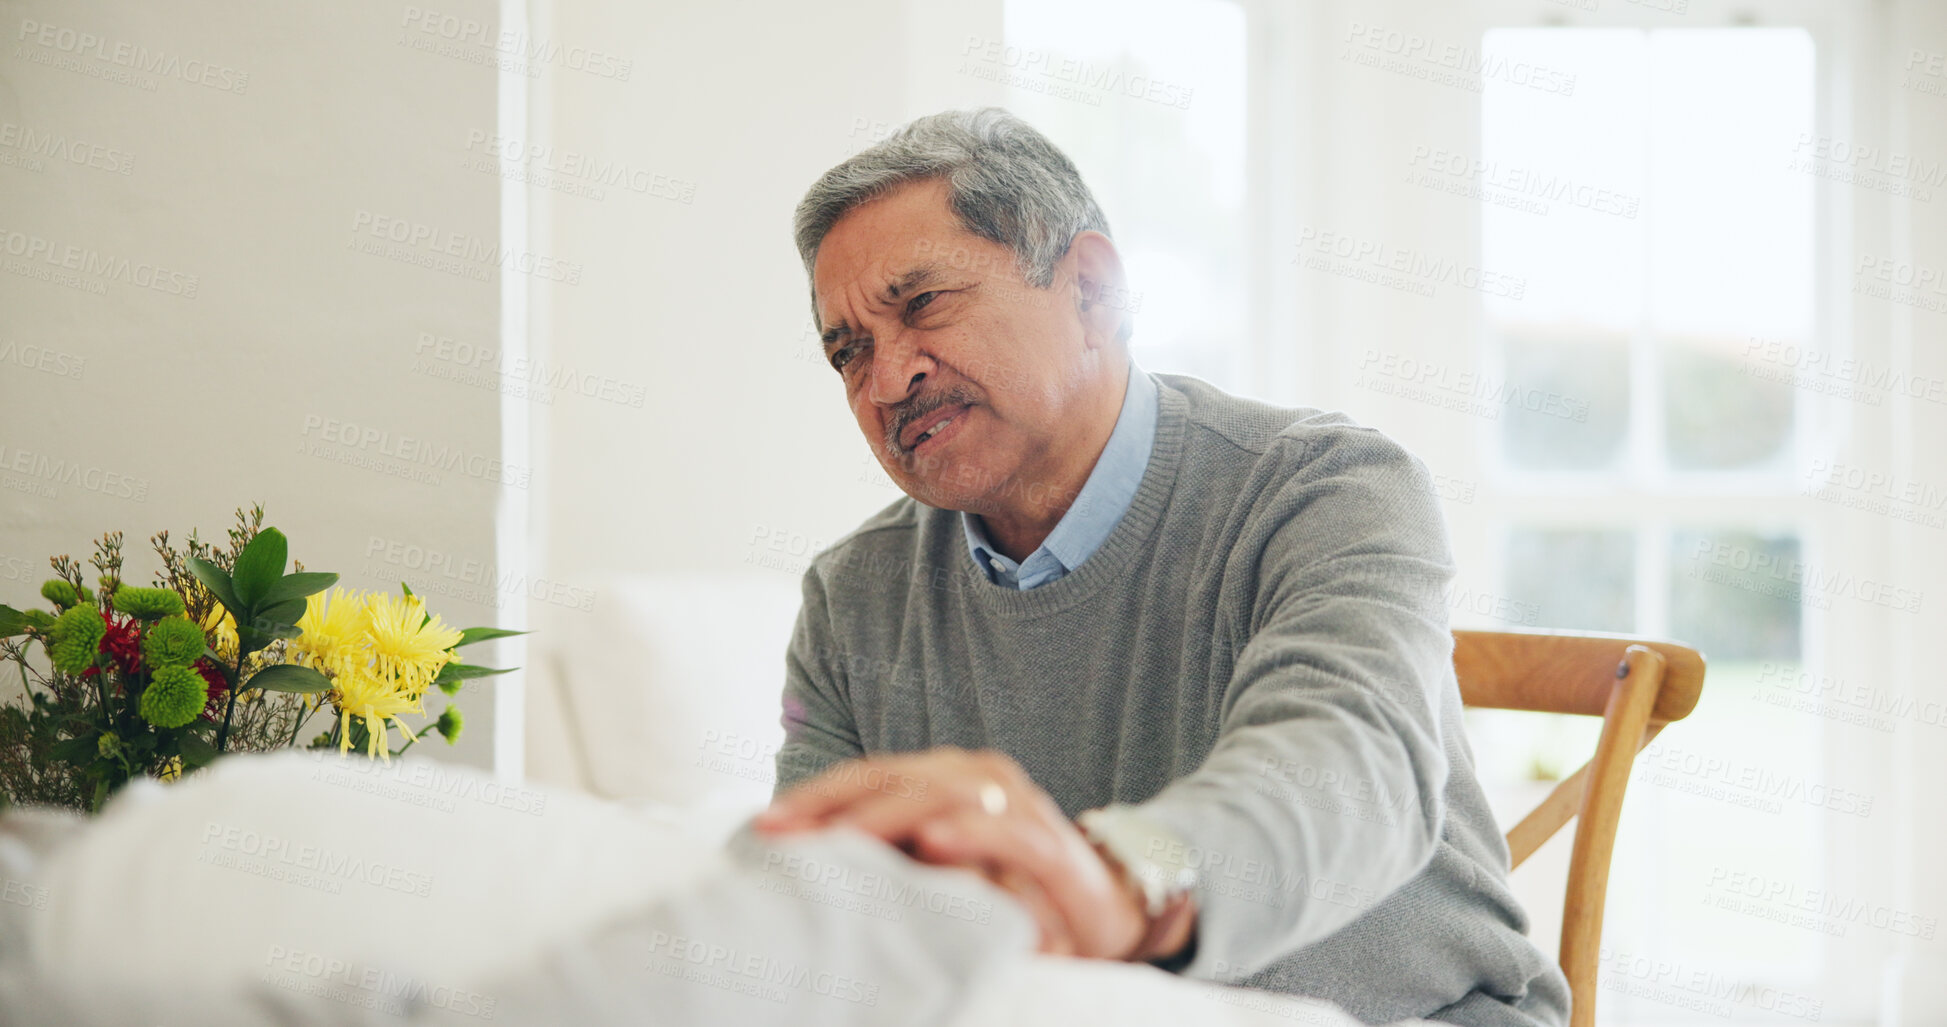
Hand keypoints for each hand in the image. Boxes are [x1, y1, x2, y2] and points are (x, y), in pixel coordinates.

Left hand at [755, 747, 1152, 958]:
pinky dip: (967, 834)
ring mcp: (1015, 803)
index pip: (866, 778)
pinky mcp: (1051, 843)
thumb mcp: (935, 869)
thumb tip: (804, 864)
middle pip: (891, 780)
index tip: (761, 827)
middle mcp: (975, 776)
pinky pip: (1005, 833)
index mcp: (941, 776)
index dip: (813, 798)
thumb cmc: (1007, 886)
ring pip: (939, 797)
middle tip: (781, 834)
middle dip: (831, 807)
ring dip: (885, 818)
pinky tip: (930, 844)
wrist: (1107, 904)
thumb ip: (887, 856)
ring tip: (837, 840)